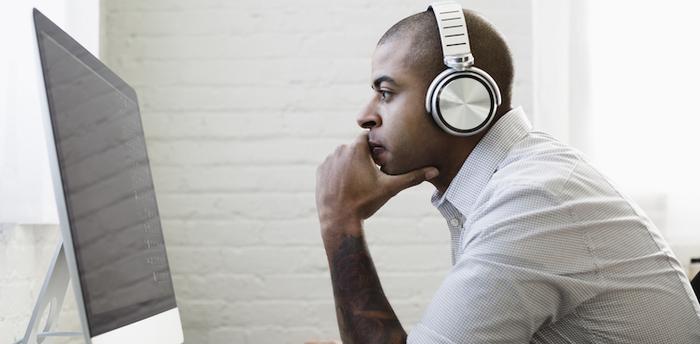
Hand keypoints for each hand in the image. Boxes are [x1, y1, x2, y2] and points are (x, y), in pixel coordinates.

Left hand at [315, 133, 438, 230]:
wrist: (338, 220)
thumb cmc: (365, 202)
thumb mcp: (390, 189)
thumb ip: (412, 177)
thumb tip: (434, 171)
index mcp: (356, 149)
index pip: (368, 139)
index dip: (375, 149)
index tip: (379, 161)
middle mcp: (340, 150)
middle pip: (356, 148)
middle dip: (363, 158)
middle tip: (370, 176)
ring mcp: (328, 161)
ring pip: (344, 157)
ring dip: (350, 165)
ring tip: (358, 183)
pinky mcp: (320, 171)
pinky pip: (333, 167)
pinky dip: (339, 173)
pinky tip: (346, 186)